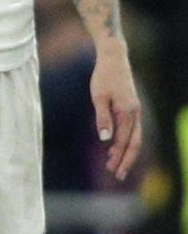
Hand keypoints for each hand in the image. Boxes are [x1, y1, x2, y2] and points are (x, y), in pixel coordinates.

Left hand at [94, 40, 143, 181]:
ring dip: (124, 152)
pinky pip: (131, 129)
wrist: (114, 58)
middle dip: (126, 160)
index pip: (125, 141)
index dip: (119, 157)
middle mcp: (135, 114)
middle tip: (117, 176)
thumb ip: (102, 118)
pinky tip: (113, 146)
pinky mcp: (131, 108)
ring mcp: (135, 111)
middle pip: (134, 143)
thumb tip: (104, 139)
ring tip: (112, 165)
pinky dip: (125, 141)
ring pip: (134, 137)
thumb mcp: (98, 97)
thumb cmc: (103, 76)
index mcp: (128, 112)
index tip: (112, 170)